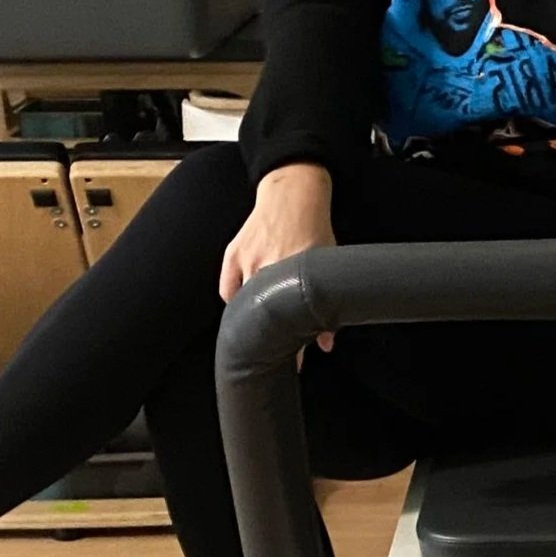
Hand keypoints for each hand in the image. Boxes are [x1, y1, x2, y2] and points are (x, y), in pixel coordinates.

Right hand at [219, 162, 337, 351]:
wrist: (291, 191)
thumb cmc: (312, 225)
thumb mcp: (327, 261)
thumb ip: (327, 302)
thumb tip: (326, 341)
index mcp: (297, 267)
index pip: (293, 318)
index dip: (293, 348)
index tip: (293, 365)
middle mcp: (270, 264)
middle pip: (265, 316)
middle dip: (270, 337)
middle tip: (275, 351)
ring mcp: (248, 259)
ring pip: (243, 306)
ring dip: (252, 320)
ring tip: (260, 330)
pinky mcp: (233, 254)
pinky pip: (227, 291)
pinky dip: (235, 303)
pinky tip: (245, 309)